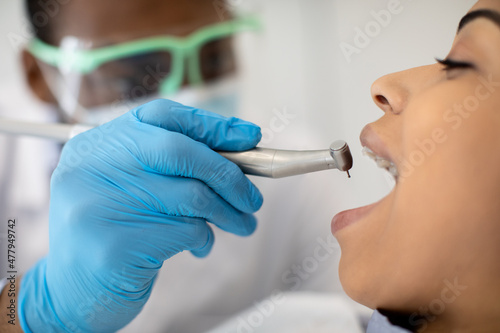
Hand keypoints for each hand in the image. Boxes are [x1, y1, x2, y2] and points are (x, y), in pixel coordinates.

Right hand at [18, 99, 262, 331]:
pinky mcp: (115, 244)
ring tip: (243, 225)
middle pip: (180, 150)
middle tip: (253, 197)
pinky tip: (200, 247)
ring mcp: (99, 204)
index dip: (211, 124)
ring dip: (229, 213)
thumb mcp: (133, 189)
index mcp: (97, 145)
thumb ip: (172, 167)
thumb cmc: (116, 233)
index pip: (163, 115)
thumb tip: (241, 147)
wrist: (71, 293)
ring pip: (192, 194)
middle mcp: (92, 166)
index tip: (249, 136)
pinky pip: (187, 230)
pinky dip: (205, 238)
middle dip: (228, 173)